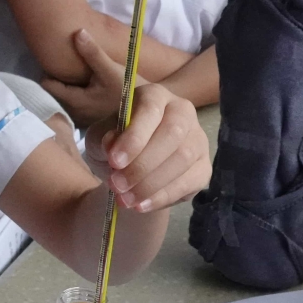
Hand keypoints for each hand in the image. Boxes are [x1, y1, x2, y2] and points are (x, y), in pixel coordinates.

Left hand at [38, 28, 126, 127]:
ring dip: (61, 89)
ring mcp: (80, 119)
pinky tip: (78, 87)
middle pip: (51, 94)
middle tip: (59, 66)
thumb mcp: (110, 69)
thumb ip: (92, 52)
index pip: (47, 86)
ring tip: (66, 75)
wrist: (144, 106)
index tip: (52, 62)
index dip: (48, 72)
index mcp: (75, 102)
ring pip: (60, 101)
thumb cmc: (127, 87)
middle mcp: (74, 113)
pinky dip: (70, 97)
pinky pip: (70, 107)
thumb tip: (78, 32)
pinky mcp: (86, 120)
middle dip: (54, 81)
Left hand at [83, 82, 209, 213]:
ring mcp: (197, 139)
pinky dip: (163, 197)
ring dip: (151, 183)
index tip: (114, 161)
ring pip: (183, 159)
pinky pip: (189, 182)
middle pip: (173, 133)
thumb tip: (112, 144)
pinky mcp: (203, 167)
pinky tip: (141, 205)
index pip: (151, 109)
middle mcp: (183, 112)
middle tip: (117, 184)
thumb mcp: (99, 139)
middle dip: (143, 164)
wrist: (130, 168)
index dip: (134, 136)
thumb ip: (102, 139)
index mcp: (155, 97)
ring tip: (125, 199)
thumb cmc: (116, 144)